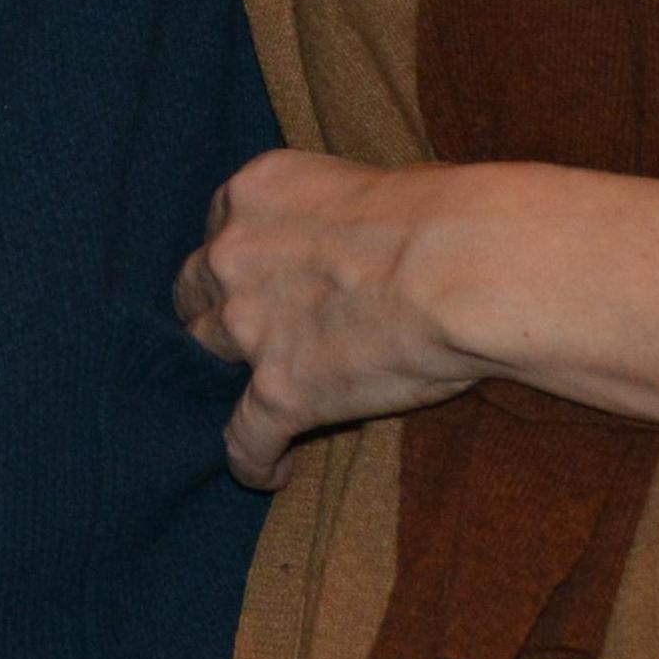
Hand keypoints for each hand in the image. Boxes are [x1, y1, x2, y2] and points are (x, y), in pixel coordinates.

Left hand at [175, 149, 489, 486]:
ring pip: (202, 358)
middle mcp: (235, 255)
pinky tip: (271, 474)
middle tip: (249, 328)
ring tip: (257, 393)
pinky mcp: (279, 393)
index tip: (266, 272)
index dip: (243, 255)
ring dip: (227, 374)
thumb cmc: (442, 213)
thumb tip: (358, 237)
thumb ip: (336, 214)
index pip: (221, 226)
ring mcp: (251, 328)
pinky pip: (244, 441)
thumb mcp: (371, 183)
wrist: (462, 266)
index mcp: (256, 191)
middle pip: (196, 289)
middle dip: (216, 308)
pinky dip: (255, 462)